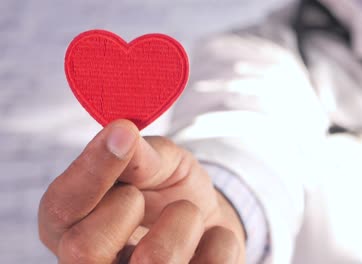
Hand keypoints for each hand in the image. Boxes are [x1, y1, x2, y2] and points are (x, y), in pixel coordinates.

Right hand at [38, 120, 245, 262]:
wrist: (206, 222)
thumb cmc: (169, 191)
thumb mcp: (156, 162)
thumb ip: (138, 154)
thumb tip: (121, 134)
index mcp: (71, 228)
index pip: (61, 208)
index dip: (92, 170)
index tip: (123, 134)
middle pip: (85, 249)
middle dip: (130, 205)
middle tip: (143, 196)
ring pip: (155, 261)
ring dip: (184, 219)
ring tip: (187, 213)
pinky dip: (220, 240)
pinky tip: (209, 238)